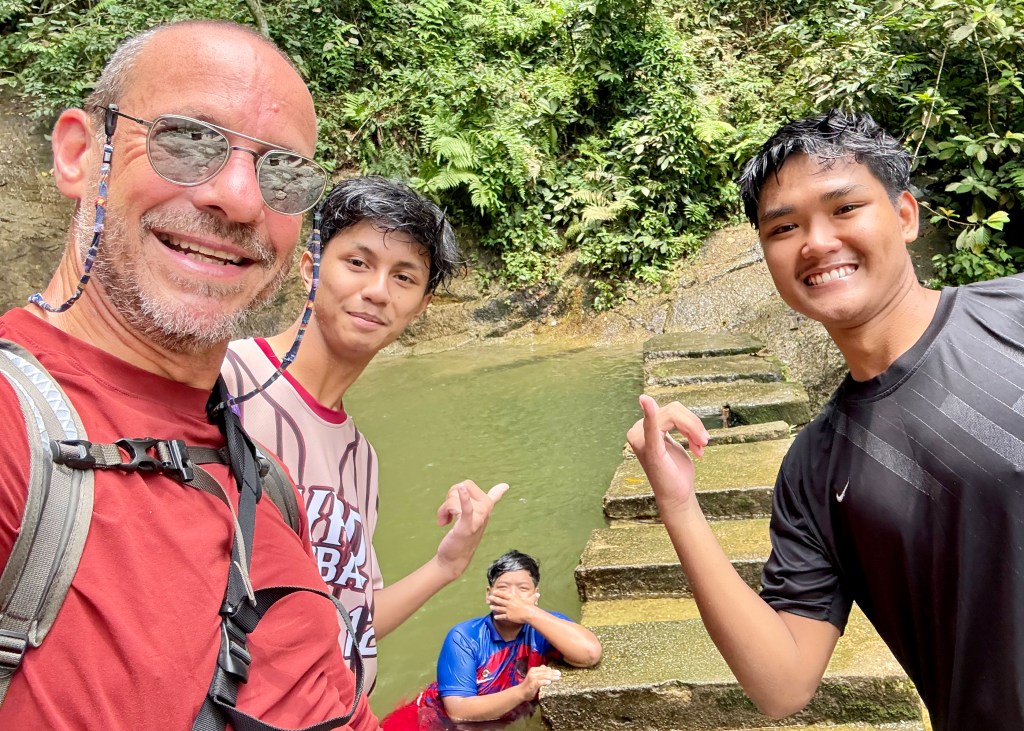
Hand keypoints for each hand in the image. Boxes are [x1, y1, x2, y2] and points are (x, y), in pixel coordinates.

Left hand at [434, 480, 508, 578]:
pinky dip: (463, 499)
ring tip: (444, 521)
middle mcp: (485, 512)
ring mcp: (478, 519)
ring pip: (454, 499)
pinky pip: (466, 509)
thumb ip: (476, 504)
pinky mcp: (466, 526)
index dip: (498, 492)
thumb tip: (501, 488)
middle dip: (450, 497)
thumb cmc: (460, 538)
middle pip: (464, 487)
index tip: (505, 486)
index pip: (493, 496)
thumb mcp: (471, 519)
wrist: (453, 560)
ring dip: (443, 510)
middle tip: (448, 514)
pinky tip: (462, 490)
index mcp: (486, 510)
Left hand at [487, 587, 538, 623]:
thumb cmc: (530, 607)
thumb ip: (533, 597)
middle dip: (494, 599)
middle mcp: (509, 603)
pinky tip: (495, 617)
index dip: (498, 593)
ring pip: (499, 608)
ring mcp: (508, 610)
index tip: (494, 592)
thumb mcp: (530, 600)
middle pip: (499, 600)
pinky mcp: (508, 616)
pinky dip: (498, 616)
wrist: (529, 614)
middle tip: (489, 598)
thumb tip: (538, 594)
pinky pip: (502, 616)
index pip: (504, 594)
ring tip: (490, 606)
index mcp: (513, 598)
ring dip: (494, 607)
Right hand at [519, 665, 560, 699]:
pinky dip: (544, 682)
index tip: (558, 672)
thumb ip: (541, 673)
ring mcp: (532, 678)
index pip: (545, 669)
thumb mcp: (535, 677)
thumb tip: (549, 669)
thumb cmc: (529, 685)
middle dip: (553, 673)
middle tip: (560, 674)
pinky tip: (549, 682)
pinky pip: (539, 682)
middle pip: (545, 672)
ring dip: (551, 677)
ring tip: (557, 678)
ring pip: (543, 676)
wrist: (521, 692)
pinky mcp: (532, 684)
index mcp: (534, 669)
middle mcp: (533, 672)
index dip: (552, 670)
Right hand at [626, 395, 708, 511]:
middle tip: (704, 443)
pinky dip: (649, 413)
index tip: (702, 440)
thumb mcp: (676, 442)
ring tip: (699, 447)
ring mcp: (641, 440)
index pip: (671, 409)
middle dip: (694, 425)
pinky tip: (645, 401)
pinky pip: (651, 427)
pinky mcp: (651, 449)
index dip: (690, 421)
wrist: (677, 496)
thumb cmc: (675, 471)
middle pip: (673, 409)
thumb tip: (671, 408)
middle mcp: (636, 431)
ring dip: (693, 429)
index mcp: (642, 428)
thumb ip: (673, 423)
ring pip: (673, 414)